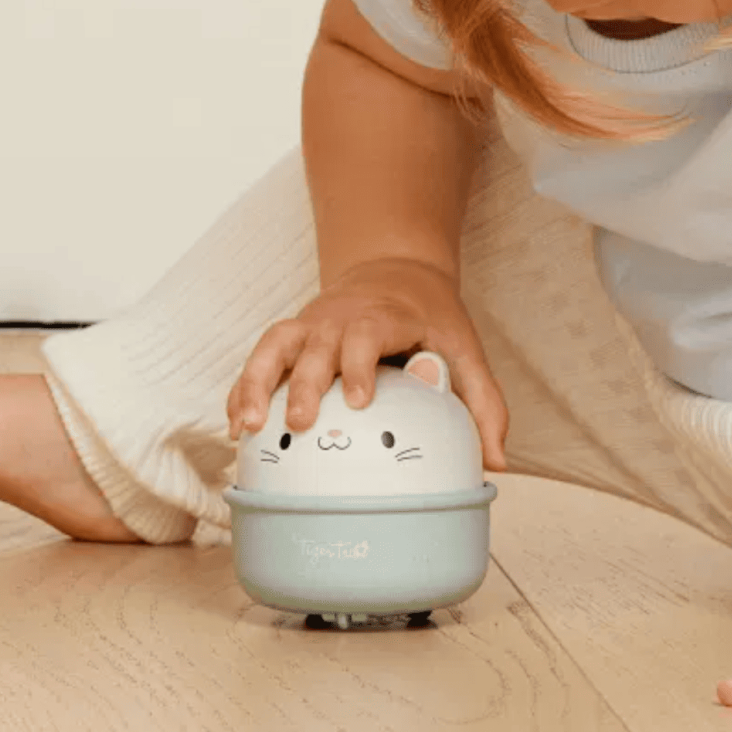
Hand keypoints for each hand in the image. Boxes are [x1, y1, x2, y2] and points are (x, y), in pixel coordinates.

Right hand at [226, 256, 510, 472]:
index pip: (366, 334)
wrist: (394, 270)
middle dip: (305, 383)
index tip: (359, 400)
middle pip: (315, 345)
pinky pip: (260, 359)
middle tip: (302, 423)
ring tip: (247, 426)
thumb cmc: (431, 318)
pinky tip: (236, 424)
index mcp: (383, 317)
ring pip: (274, 346)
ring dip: (257, 382)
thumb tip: (495, 461)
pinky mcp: (290, 336)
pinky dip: (244, 387)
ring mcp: (309, 325)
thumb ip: (482, 402)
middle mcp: (339, 318)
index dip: (360, 364)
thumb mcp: (465, 349)